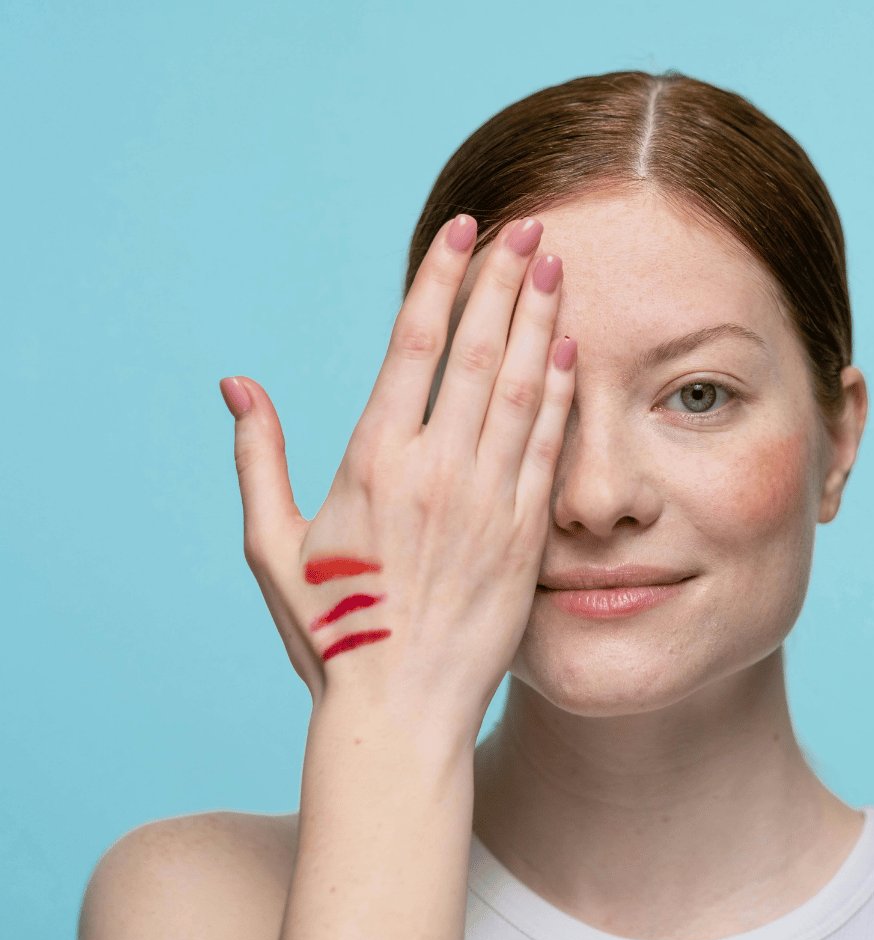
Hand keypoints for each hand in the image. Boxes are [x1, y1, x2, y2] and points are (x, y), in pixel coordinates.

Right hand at [219, 214, 575, 740]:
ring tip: (556, 268)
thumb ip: (257, 458)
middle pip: (479, 351)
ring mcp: (487, 502)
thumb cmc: (330, 631)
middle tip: (529, 229)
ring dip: (541, 321)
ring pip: (523, 389)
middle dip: (505, 280)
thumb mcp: (273, 546)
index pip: (414, 344)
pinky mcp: (525, 537)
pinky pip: (549, 448)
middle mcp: (435, 470)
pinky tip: (570, 351)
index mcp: (373, 462)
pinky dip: (563, 394)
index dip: (443, 279)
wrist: (399, 709)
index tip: (465, 230)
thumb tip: (236, 385)